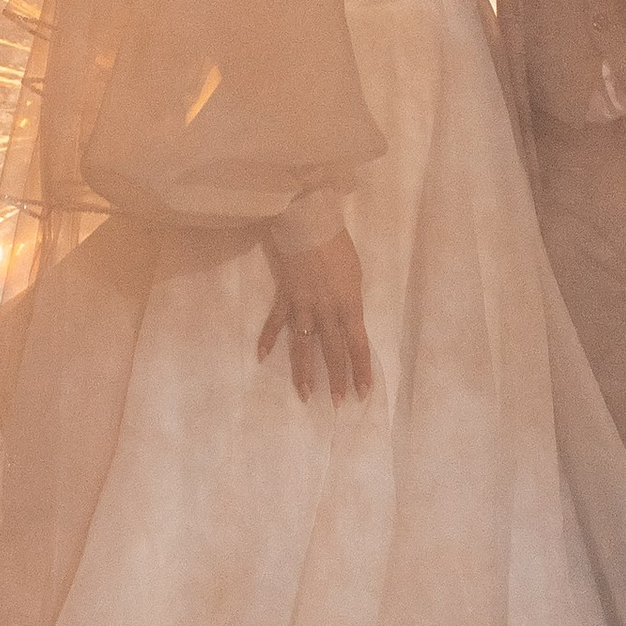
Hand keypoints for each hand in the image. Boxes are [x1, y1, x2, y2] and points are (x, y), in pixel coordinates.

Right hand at [257, 226, 373, 404]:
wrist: (308, 222)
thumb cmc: (338, 244)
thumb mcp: (354, 275)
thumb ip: (349, 302)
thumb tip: (344, 320)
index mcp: (349, 304)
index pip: (358, 345)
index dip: (361, 370)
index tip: (362, 392)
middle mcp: (326, 311)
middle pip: (333, 351)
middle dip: (336, 379)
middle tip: (336, 403)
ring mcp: (302, 305)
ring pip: (304, 345)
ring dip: (304, 371)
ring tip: (304, 394)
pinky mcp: (284, 296)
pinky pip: (275, 322)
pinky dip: (268, 339)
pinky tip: (262, 357)